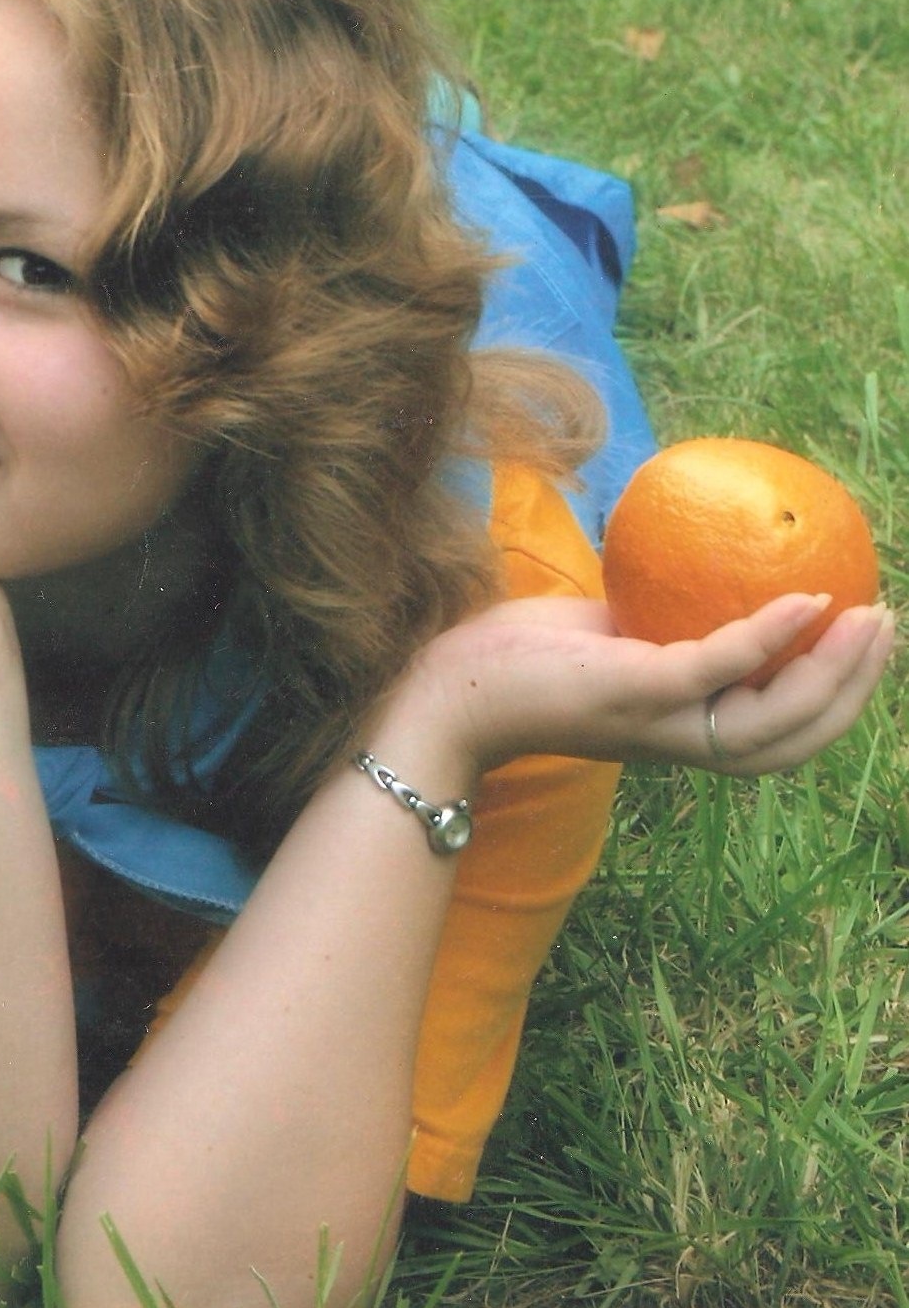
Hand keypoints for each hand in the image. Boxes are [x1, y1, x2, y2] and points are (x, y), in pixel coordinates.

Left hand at [398, 592, 892, 778]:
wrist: (444, 690)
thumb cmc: (516, 659)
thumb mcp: (601, 637)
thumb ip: (651, 622)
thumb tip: (691, 566)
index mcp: (675, 731)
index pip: (774, 732)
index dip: (830, 699)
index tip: (865, 643)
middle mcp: (674, 741)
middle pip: (793, 739)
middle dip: (853, 690)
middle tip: (887, 624)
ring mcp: (654, 722)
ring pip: (771, 719)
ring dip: (831, 671)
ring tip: (867, 615)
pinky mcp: (628, 693)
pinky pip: (715, 668)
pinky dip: (765, 637)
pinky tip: (802, 601)